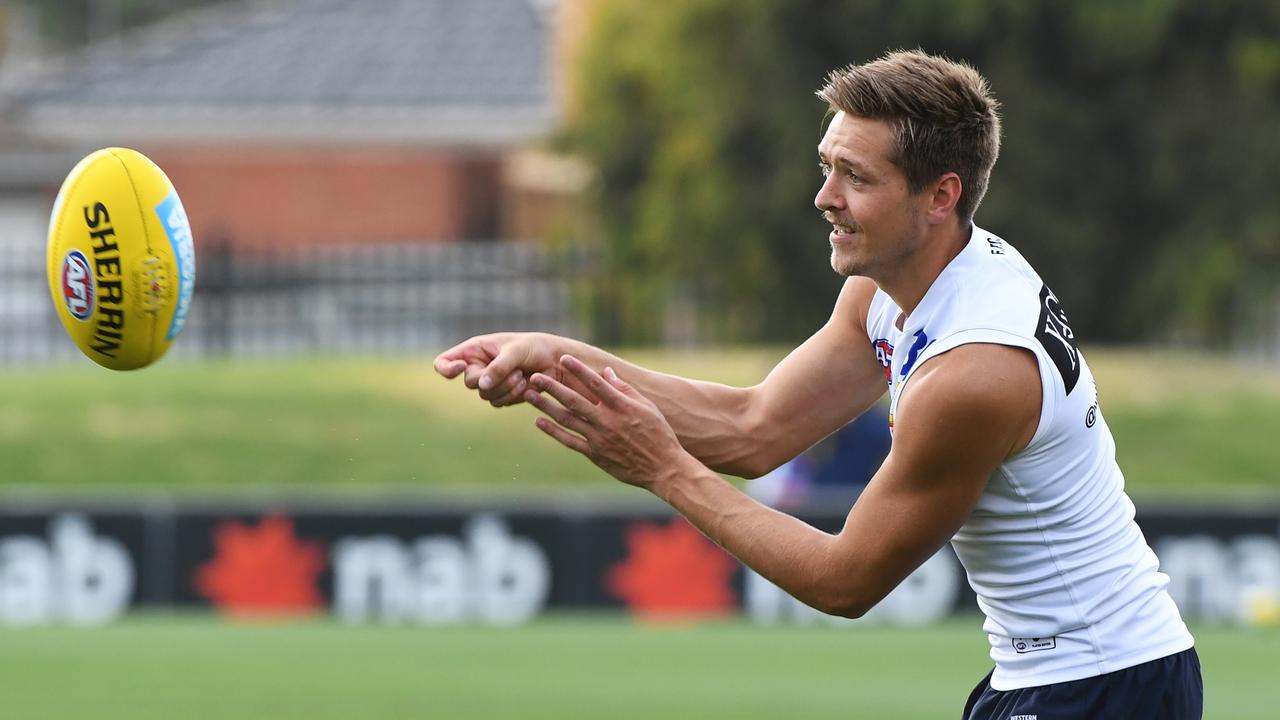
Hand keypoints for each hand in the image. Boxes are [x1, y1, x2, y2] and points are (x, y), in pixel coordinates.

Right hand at [433, 332, 563, 406]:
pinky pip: (498, 403)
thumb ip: (498, 367)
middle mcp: (478, 367)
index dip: (446, 368)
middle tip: (515, 372)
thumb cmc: (534, 347)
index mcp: (474, 350)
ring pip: (486, 396)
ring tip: (523, 376)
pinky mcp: (501, 395)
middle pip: (470, 383)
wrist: (555, 362)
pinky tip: (526, 384)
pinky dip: (513, 396)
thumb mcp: (516, 352)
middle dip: (493, 380)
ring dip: (506, 388)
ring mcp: (488, 383)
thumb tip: (481, 385)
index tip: (462, 368)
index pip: (443, 362)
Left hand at [524, 355, 695, 491]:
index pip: (596, 383)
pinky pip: (570, 441)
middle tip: (534, 376)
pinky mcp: (595, 454)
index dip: (578, 369)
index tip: (563, 358)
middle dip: (552, 387)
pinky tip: (539, 421)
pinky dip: (553, 431)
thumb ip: (625, 390)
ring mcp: (600, 439)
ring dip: (546, 406)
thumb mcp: (647, 408)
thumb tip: (606, 372)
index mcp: (623, 407)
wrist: (663, 468)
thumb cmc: (658, 435)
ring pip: (567, 419)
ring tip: (529, 395)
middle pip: (575, 400)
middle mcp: (608, 421)